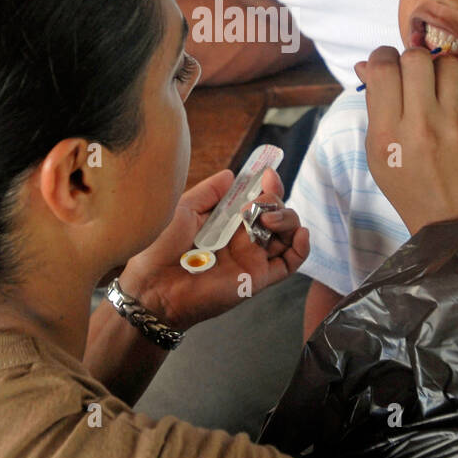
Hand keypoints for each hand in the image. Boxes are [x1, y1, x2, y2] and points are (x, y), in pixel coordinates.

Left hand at [121, 167, 308, 329]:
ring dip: (288, 219)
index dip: (267, 186)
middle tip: (260, 202)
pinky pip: (290, 263)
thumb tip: (232, 175)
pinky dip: (302, 248)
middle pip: (277, 214)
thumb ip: (210, 192)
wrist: (154, 284)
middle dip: (276, 200)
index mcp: (227, 221)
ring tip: (269, 219)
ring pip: (288, 235)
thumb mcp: (184, 209)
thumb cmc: (160, 246)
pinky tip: (300, 234)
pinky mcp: (258, 277)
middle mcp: (243, 238)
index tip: (267, 173)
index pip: (257, 200)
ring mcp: (253, 257)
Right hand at [355, 45, 457, 234]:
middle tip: (411, 74)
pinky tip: (453, 111)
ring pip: (447, 64)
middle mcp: (421, 125)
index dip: (382, 57)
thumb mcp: (378, 153)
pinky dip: (457, 93)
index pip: (383, 67)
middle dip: (410, 59)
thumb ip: (374, 107)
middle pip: (415, 58)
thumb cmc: (410, 187)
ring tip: (435, 88)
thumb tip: (367, 65)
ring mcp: (456, 125)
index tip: (386, 65)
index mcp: (388, 133)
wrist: (454, 223)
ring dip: (438, 70)